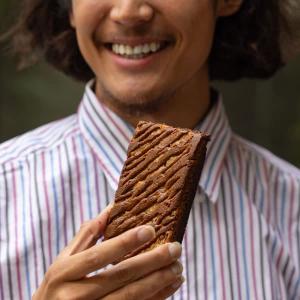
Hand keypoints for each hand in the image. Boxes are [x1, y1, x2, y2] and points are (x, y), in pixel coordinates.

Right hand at [32, 205, 183, 299]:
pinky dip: (156, 298)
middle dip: (151, 262)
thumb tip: (113, 206)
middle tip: (175, 248)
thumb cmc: (58, 285)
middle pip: (119, 277)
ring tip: (177, 267)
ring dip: (158, 282)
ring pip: (130, 298)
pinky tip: (170, 285)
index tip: (150, 229)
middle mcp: (74, 296)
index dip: (125, 242)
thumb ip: (88, 234)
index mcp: (63, 273)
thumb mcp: (65, 258)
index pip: (99, 255)